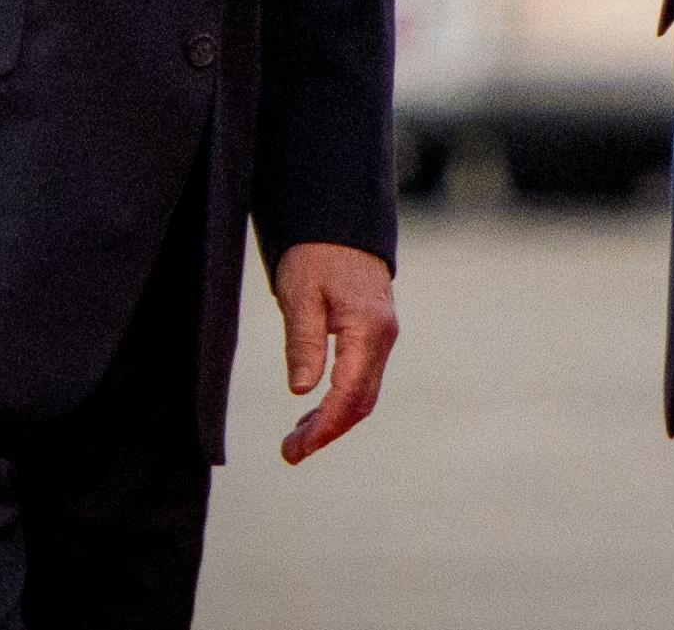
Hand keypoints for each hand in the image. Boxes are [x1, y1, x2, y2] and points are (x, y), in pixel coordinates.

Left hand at [271, 241, 397, 463]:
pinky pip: (362, 377)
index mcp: (367, 328)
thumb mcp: (301, 294)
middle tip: (290, 452)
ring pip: (363, 393)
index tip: (297, 449)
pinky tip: (313, 408)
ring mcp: (382, 337)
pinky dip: (339, 400)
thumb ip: (304, 342)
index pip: (348, 394)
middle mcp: (382, 337)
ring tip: (296, 438)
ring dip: (333, 419)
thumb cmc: (316, 254)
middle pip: (361, 401)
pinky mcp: (375, 335)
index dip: (324, 427)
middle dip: (327, 431)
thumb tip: (302, 391)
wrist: (341, 222)